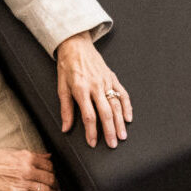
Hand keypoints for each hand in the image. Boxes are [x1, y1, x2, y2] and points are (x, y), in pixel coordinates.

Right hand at [0, 148, 60, 190]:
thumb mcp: (12, 151)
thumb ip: (32, 154)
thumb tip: (48, 156)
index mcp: (26, 157)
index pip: (49, 166)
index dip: (54, 173)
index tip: (54, 177)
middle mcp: (27, 169)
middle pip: (50, 178)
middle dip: (56, 185)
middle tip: (57, 189)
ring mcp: (22, 183)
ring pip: (46, 190)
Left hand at [56, 31, 130, 148]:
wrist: (76, 46)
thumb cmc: (67, 67)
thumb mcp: (61, 88)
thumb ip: (65, 109)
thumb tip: (65, 128)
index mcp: (81, 89)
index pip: (88, 115)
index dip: (91, 131)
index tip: (92, 143)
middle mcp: (95, 86)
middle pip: (105, 112)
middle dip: (109, 130)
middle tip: (112, 144)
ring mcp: (106, 81)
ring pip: (116, 105)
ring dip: (120, 122)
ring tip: (122, 136)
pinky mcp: (113, 77)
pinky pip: (123, 93)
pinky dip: (127, 106)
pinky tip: (128, 118)